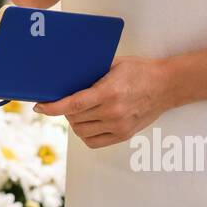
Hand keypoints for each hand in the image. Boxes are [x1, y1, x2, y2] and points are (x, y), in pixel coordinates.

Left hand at [32, 56, 175, 148]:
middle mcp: (113, 112)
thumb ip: (91, 73)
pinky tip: (87, 123)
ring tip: (77, 112)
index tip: (39, 107)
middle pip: (74, 118)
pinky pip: (94, 142)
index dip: (52, 107)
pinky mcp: (124, 135)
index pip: (73, 104)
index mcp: (109, 92)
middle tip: (63, 102)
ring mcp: (119, 126)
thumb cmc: (140, 71)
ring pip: (81, 132)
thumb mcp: (114, 64)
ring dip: (74, 122)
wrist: (167, 85)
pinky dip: (85, 134)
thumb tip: (64, 78)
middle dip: (64, 111)